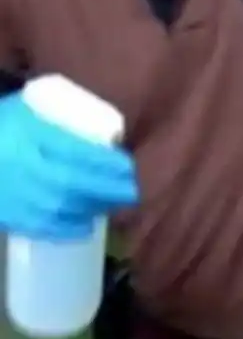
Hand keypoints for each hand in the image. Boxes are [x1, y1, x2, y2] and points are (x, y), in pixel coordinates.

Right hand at [0, 93, 137, 239]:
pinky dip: (71, 228)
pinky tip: (88, 224)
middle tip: (133, 190)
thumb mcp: (24, 110)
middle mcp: (24, 166)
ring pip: (65, 207)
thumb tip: (106, 135)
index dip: (107, 163)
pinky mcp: (10, 215)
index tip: (128, 166)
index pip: (76, 152)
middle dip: (110, 189)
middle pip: (76, 182)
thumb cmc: (0, 127)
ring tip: (115, 204)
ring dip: (96, 207)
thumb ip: (59, 118)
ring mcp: (16, 194)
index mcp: (28, 135)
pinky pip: (45, 227)